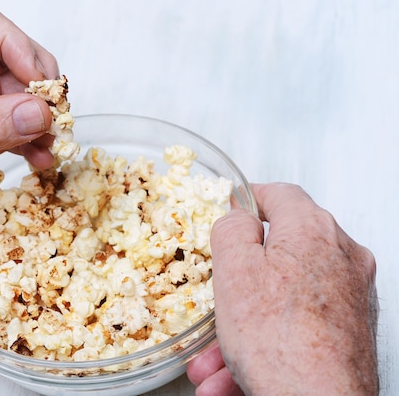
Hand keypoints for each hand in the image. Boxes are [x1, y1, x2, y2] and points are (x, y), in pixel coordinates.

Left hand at [0, 1, 58, 263]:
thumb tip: (37, 112)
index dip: (14, 44)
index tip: (39, 80)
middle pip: (0, 60)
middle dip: (33, 85)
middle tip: (56, 113)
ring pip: (7, 99)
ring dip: (34, 118)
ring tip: (51, 143)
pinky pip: (4, 132)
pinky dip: (25, 142)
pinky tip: (37, 158)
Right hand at [187, 183, 377, 394]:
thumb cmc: (281, 343)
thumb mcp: (235, 270)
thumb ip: (232, 229)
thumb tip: (238, 215)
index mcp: (313, 231)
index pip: (280, 195)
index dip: (249, 198)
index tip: (233, 207)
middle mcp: (340, 256)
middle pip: (278, 255)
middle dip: (236, 286)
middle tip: (216, 303)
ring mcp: (349, 292)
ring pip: (282, 297)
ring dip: (243, 325)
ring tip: (216, 360)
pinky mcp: (350, 326)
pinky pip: (296, 322)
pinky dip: (266, 341)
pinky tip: (237, 372)